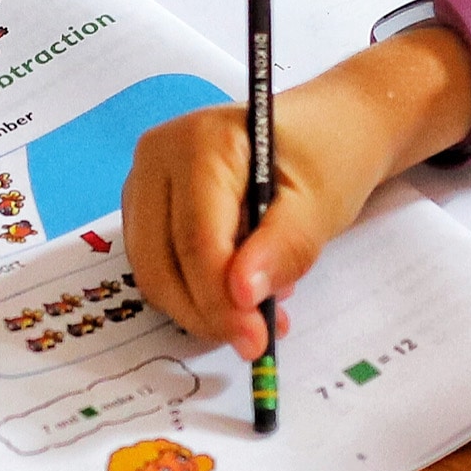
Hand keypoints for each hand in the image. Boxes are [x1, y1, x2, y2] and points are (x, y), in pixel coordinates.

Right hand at [121, 33, 460, 356]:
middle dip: (207, 312)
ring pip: (154, 271)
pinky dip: (195, 291)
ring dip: (202, 306)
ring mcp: (144, 181)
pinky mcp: (147, 207)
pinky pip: (159, 265)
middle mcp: (157, 157)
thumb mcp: (320, 203)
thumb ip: (283, 247)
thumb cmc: (326, 156)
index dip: (220, 300)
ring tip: (261, 307)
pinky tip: (240, 289)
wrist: (326, 128)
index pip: (195, 239)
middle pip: (161, 261)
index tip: (256, 341)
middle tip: (257, 340)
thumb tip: (241, 295)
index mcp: (199, 142)